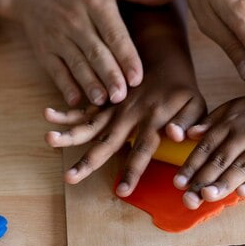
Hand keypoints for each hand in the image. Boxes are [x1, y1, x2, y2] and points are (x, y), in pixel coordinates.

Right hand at [0, 0, 178, 106]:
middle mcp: (75, 20)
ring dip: (89, 84)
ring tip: (103, 101)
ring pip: (76, 64)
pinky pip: (55, 71)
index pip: (113, 33)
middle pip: (95, 52)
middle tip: (122, 96)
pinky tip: (76, 101)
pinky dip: (65, 87)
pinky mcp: (44, 51)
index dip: (125, 56)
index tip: (137, 76)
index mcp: (95, 1)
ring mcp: (57, 37)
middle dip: (109, 75)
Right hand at [44, 64, 205, 196]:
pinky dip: (67, 112)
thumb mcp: (195, 103)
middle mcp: (129, 114)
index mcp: (153, 118)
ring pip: (89, 123)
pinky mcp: (104, 99)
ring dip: (68, 133)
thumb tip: (175, 136)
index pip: (143, 150)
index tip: (121, 191)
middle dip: (88, 161)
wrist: (163, 53)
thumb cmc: (182, 87)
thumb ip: (188, 122)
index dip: (132, 171)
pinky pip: (83, 108)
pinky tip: (49, 115)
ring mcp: (114, 106)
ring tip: (49, 139)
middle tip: (70, 177)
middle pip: (106, 141)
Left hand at [174, 95, 244, 208]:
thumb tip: (189, 134)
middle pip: (222, 158)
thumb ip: (212, 122)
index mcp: (231, 120)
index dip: (192, 165)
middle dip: (203, 179)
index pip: (207, 146)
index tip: (178, 183)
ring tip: (208, 196)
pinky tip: (242, 193)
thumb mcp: (235, 108)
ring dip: (225, 182)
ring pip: (243, 165)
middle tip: (188, 197)